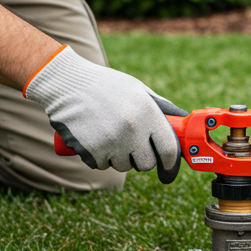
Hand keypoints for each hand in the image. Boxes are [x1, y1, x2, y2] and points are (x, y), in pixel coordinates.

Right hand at [24, 46, 185, 183]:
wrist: (67, 84)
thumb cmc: (106, 85)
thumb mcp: (138, 89)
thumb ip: (162, 106)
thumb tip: (183, 121)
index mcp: (148, 112)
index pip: (169, 149)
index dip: (171, 163)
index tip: (168, 167)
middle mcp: (132, 129)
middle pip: (147, 163)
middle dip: (142, 159)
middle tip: (132, 146)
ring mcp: (111, 142)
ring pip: (124, 166)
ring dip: (119, 158)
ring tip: (110, 136)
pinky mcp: (92, 152)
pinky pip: (103, 165)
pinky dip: (101, 157)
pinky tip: (95, 139)